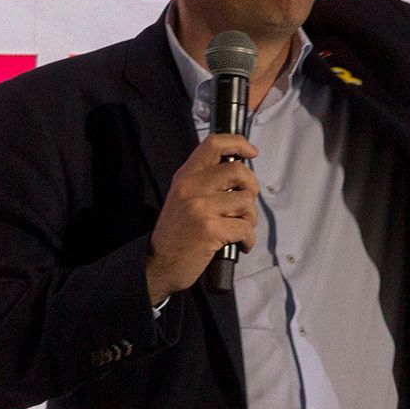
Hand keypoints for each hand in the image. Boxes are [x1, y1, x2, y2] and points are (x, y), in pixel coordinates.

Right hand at [144, 134, 258, 302]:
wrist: (157, 265)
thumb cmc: (176, 234)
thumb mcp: (182, 198)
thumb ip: (205, 183)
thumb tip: (239, 174)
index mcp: (185, 177)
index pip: (213, 145)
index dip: (237, 143)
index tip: (250, 151)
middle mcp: (191, 188)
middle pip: (238, 171)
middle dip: (251, 189)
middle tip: (245, 205)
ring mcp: (200, 208)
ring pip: (246, 202)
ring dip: (249, 219)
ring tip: (238, 229)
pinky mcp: (210, 230)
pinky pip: (245, 228)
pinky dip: (248, 240)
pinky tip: (239, 245)